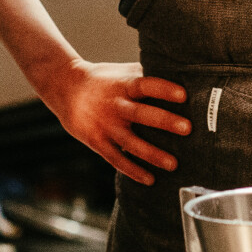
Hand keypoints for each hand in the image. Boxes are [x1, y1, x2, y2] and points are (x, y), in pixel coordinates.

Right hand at [51, 60, 187, 186]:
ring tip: (173, 164)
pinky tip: (150, 179)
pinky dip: (132, 170)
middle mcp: (116, 105)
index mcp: (124, 85)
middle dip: (164, 121)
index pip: (145, 85)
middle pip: (141, 114)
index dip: (164, 89)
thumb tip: (179, 73)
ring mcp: (106, 125)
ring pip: (131, 142)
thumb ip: (146, 75)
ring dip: (152, 154)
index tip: (183, 96)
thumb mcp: (122, 72)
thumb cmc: (104, 79)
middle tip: (187, 128)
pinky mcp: (97, 141)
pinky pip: (116, 159)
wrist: (64, 86)